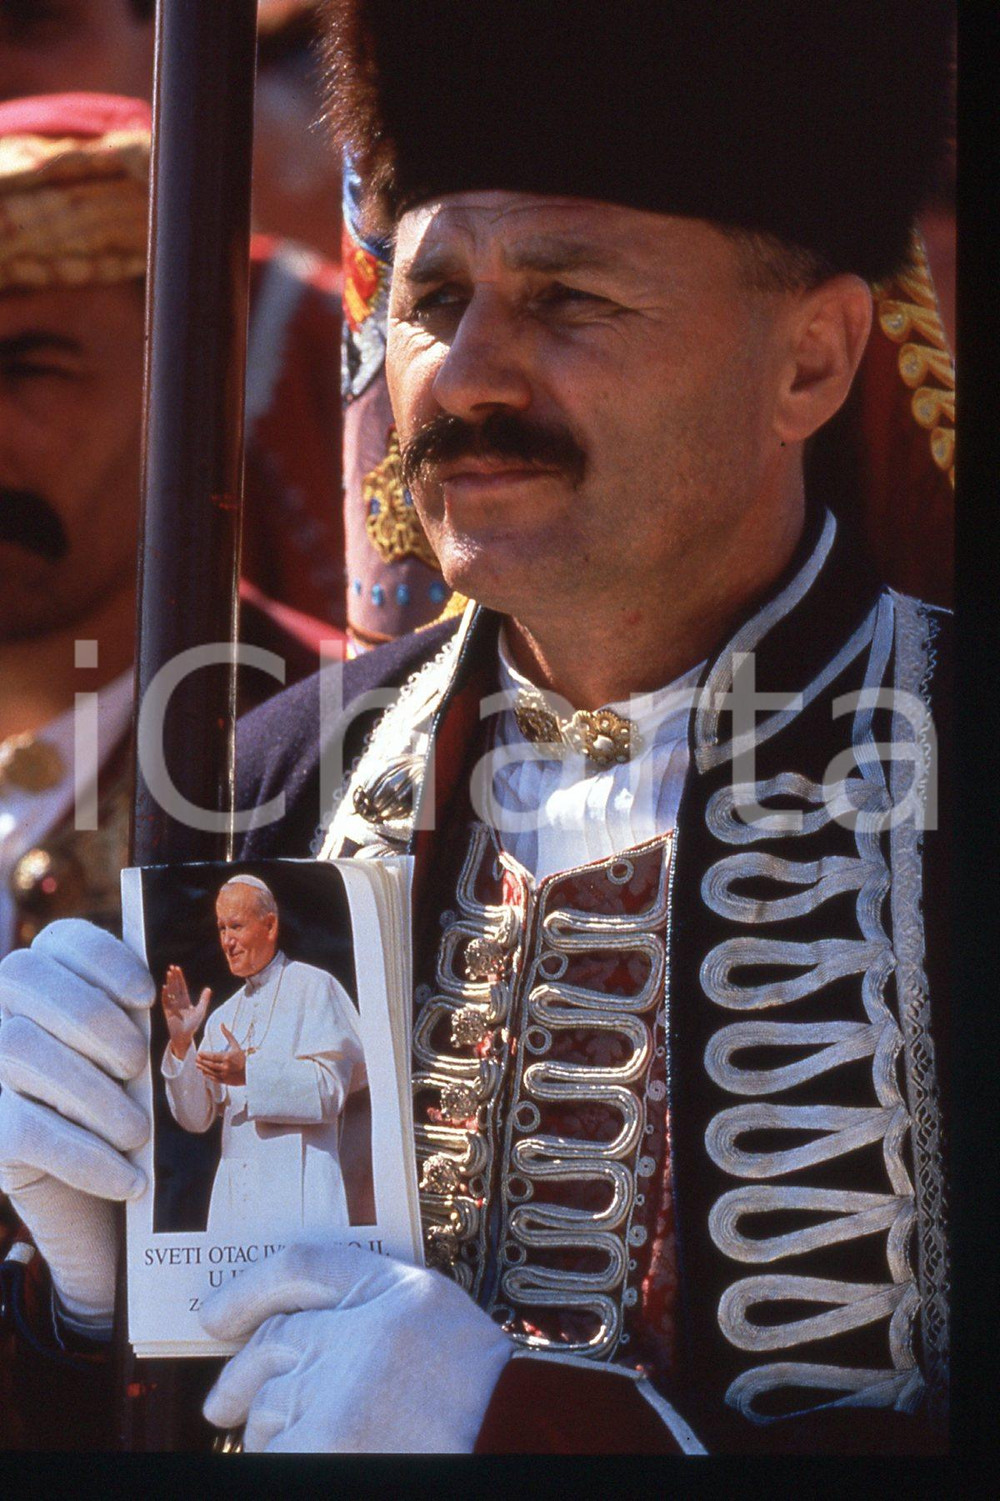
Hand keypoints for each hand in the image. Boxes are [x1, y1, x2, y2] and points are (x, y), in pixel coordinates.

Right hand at [0, 920, 153, 1326]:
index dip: (104, 960)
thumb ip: (153, 1029)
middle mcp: (6, 1012)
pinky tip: (128, 1179)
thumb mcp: (149, 1067)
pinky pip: (23, 1129)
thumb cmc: (138, 1113)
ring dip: (92, 1092)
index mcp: (52, 979)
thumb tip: (178, 1010)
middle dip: (92, 1018)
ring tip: (139, 1133)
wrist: (108, 1210)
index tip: (146, 996)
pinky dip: (85, 1156)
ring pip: (21, 1047)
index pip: (64, 939)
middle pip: (28, 978)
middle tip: (138, 1064)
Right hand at [161, 964, 210, 1059]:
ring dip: (170, 983)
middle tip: (172, 967)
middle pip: (175, 987)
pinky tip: (165, 987)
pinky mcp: (167, 1012)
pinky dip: (165, 995)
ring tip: (169, 974)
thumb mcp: (200, 1010)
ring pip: (170, 992)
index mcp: (185, 1001)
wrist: (185, 1036)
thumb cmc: (193, 1025)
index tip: (177, 969)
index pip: (182, 987)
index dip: (180, 978)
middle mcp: (177, 1002)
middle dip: (174, 977)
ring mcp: (172, 1006)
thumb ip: (204, 999)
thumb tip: (208, 989)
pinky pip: (166, 1002)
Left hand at [196, 1024, 245, 1087]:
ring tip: (198, 1064)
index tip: (199, 1053)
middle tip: (196, 1058)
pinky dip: (207, 1075)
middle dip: (201, 1061)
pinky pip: (213, 1078)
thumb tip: (221, 1024)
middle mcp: (225, 1067)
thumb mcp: (236, 1045)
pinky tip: (204, 1071)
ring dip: (202, 1068)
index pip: (212, 1056)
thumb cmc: (243, 1058)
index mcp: (228, 1057)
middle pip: (209, 1064)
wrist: (251, 1072)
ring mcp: (224, 1075)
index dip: (204, 1055)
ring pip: (210, 1072)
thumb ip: (228, 1035)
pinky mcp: (224, 1081)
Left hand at [200, 1242, 512, 1451]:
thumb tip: (275, 1332)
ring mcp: (338, 1394)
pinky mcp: (323, 1446)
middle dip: (242, 1379)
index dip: (249, 1289)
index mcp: (393, 1291)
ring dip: (269, 1431)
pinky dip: (279, 1456)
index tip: (213, 1317)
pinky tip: (309, 1454)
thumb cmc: (478, 1394)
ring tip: (306, 1445)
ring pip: (268, 1409)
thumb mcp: (432, 1320)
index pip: (301, 1266)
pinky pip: (273, 1451)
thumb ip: (367, 1308)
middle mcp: (362, 1332)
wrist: (515, 1439)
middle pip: (273, 1345)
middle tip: (223, 1405)